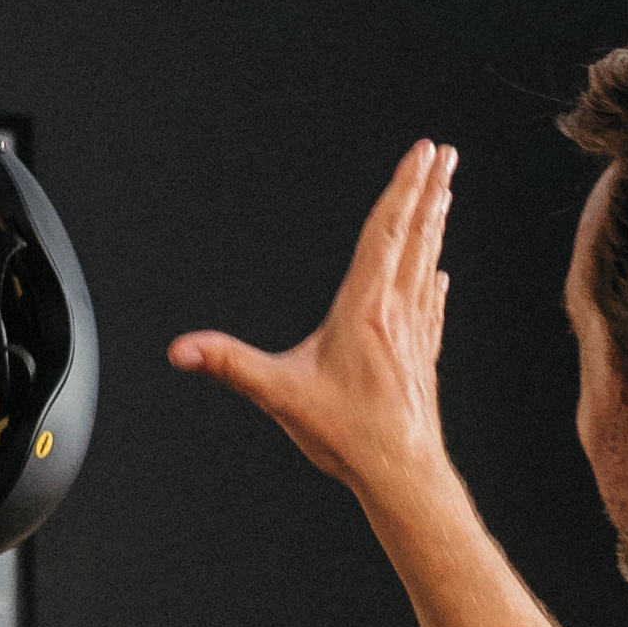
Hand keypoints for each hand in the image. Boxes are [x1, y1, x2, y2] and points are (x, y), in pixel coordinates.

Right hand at [168, 139, 458, 503]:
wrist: (401, 472)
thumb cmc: (349, 435)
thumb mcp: (280, 395)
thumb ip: (230, 365)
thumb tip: (183, 350)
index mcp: (364, 309)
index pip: (385, 233)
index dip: (402, 189)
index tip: (421, 153)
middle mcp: (395, 313)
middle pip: (415, 237)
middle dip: (428, 191)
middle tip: (444, 155)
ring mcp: (414, 335)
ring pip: (427, 265)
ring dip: (434, 226)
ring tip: (444, 194)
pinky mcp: (421, 359)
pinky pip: (430, 308)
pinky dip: (433, 284)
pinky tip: (439, 276)